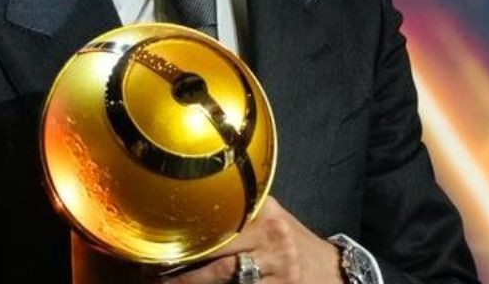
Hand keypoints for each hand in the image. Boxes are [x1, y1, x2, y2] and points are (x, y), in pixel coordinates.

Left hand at [162, 197, 341, 283]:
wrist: (333, 270)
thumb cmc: (291, 243)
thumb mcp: (271, 219)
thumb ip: (241, 215)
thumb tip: (194, 215)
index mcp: (264, 212)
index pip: (219, 220)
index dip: (188, 235)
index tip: (162, 244)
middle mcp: (271, 236)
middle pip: (217, 253)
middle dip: (184, 267)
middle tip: (155, 273)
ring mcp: (278, 267)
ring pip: (226, 278)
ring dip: (195, 282)